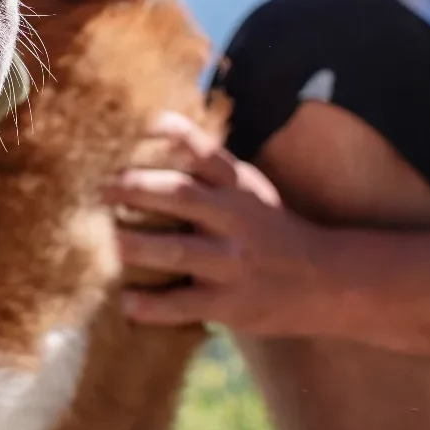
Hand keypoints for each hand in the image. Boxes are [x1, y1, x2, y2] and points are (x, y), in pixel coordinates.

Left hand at [104, 111, 321, 335]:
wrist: (329, 282)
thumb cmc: (272, 231)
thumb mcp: (251, 190)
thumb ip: (211, 170)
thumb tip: (154, 137)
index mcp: (238, 187)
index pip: (204, 152)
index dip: (173, 135)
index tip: (141, 125)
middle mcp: (236, 219)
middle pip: (181, 196)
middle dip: (138, 189)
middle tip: (101, 188)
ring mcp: (232, 263)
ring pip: (177, 252)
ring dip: (136, 246)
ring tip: (104, 243)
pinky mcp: (230, 304)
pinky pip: (183, 305)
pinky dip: (152, 305)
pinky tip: (126, 301)